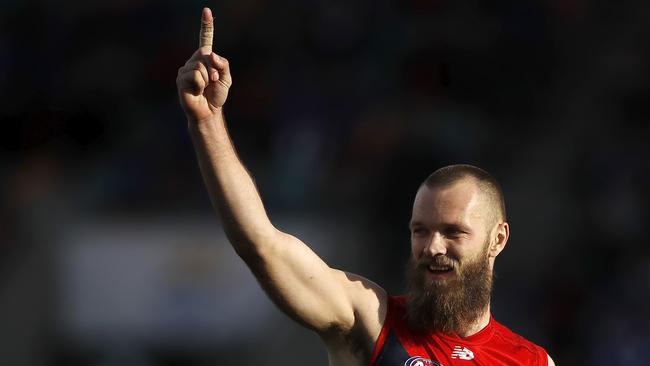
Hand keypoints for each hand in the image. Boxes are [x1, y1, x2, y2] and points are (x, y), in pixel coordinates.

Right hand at [176, 7, 231, 122]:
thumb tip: (210, 55)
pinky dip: (200, 84)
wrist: (208, 111)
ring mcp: (185, 69)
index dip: (206, 25)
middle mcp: (193, 61)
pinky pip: (195, 75)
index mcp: (205, 59)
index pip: (205, 39)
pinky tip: (197, 91)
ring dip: (207, 79)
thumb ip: (223, 64)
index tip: (206, 10)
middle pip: (206, 55)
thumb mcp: (226, 78)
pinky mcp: (181, 79)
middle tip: (213, 83)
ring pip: (200, 66)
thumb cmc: (216, 95)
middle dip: (214, 70)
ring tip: (205, 88)